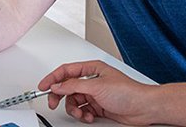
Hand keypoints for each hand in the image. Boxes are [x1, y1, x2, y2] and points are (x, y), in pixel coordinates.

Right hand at [39, 60, 156, 124]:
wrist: (143, 107)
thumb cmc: (128, 91)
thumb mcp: (96, 87)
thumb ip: (74, 86)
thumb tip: (57, 85)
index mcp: (92, 69)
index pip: (66, 71)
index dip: (52, 78)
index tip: (42, 86)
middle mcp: (92, 80)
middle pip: (67, 87)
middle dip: (60, 96)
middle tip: (53, 103)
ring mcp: (95, 94)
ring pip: (74, 101)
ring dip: (75, 109)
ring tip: (82, 113)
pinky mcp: (98, 106)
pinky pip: (82, 110)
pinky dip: (83, 114)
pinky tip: (90, 116)